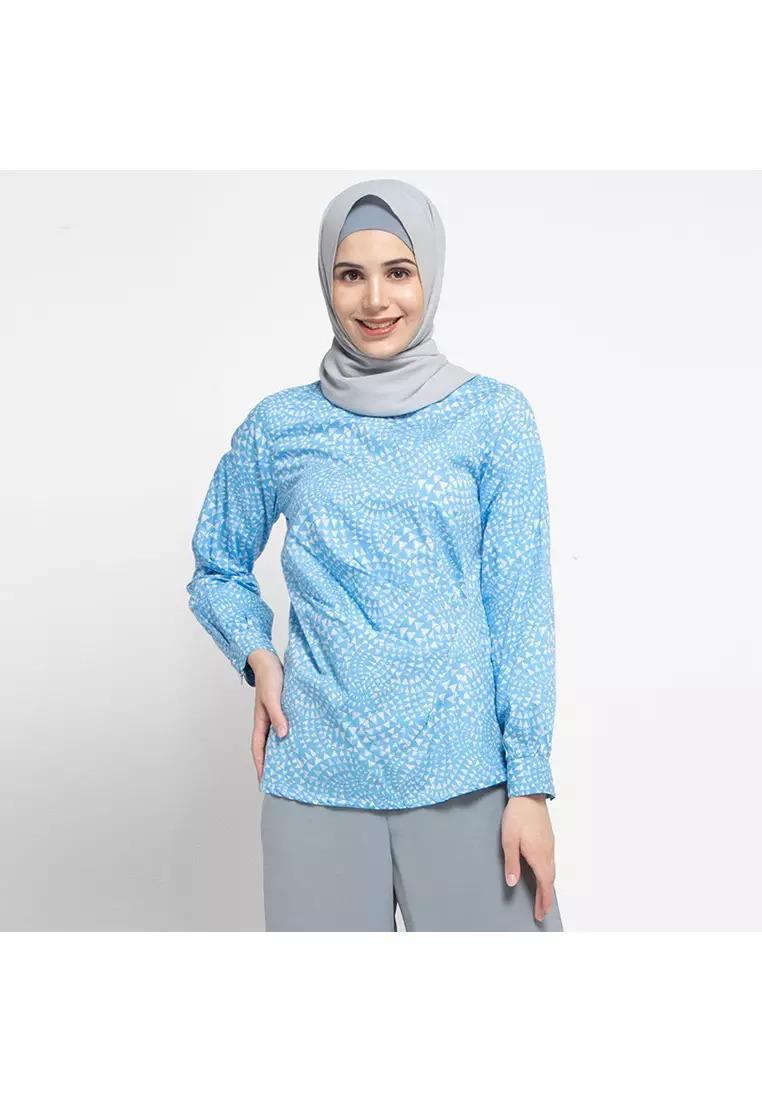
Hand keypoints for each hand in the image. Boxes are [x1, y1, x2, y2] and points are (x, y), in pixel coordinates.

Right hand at [248, 650, 288, 782]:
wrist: (269, 660)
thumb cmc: (269, 678)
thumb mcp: (273, 697)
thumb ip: (277, 715)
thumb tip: (283, 735)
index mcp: (260, 721)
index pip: (258, 748)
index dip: (260, 765)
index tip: (264, 781)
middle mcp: (266, 721)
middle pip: (267, 747)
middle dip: (270, 764)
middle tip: (278, 780)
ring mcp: (273, 715)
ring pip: (276, 738)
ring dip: (280, 751)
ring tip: (290, 766)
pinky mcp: (282, 709)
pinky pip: (284, 727)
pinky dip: (288, 737)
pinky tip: (298, 741)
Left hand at [501, 794, 555, 922]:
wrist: (529, 794)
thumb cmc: (517, 816)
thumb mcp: (509, 840)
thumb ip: (512, 863)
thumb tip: (513, 883)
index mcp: (539, 856)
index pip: (544, 884)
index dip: (543, 901)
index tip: (540, 914)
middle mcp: (548, 853)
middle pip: (549, 880)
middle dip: (545, 897)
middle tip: (540, 911)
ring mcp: (550, 845)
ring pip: (551, 871)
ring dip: (547, 886)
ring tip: (541, 897)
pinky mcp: (548, 838)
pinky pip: (551, 862)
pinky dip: (548, 874)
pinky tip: (542, 874)